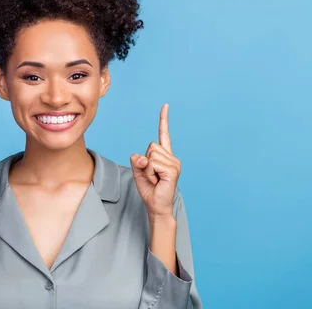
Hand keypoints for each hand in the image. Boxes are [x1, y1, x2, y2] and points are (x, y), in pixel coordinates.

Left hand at [130, 103, 181, 219]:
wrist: (156, 206)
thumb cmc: (149, 189)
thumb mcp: (138, 172)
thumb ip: (137, 161)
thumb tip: (142, 157)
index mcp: (164, 155)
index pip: (163, 134)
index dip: (163, 120)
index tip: (165, 105)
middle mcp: (171, 157)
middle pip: (150, 146)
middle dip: (145, 161)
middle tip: (151, 175)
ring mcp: (174, 163)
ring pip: (150, 155)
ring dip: (147, 169)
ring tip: (154, 179)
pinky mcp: (173, 170)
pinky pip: (152, 164)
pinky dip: (150, 173)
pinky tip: (157, 180)